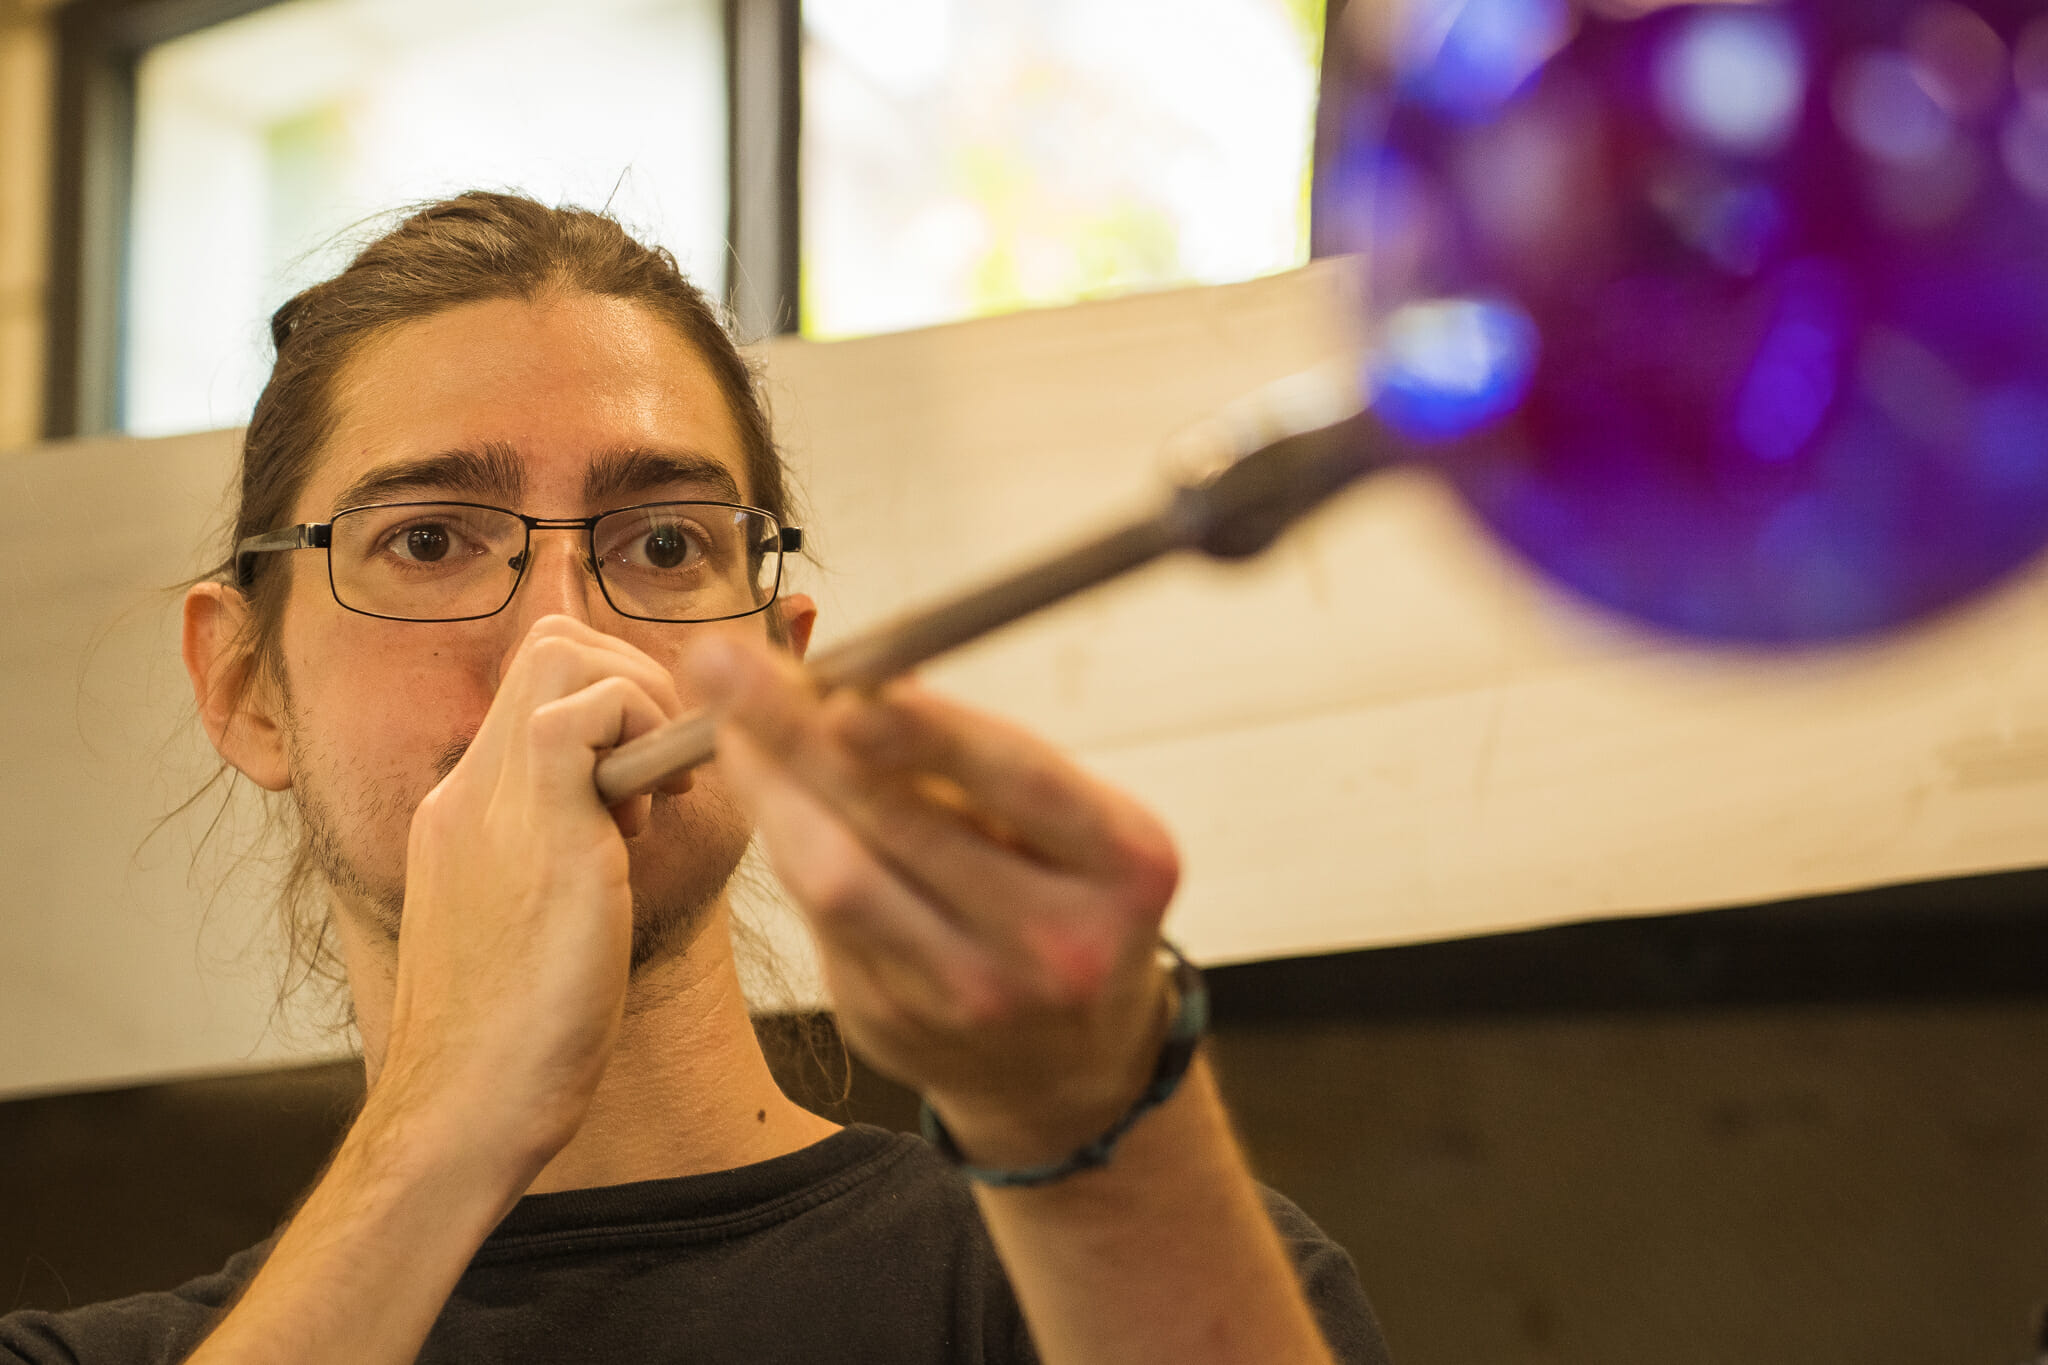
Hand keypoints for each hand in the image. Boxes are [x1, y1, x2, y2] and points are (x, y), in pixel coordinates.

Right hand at [375, 615, 691, 1167]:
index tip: (650, 771)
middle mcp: (469, 791)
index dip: (608, 695)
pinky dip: (642, 732)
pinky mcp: (540, 827)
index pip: (531, 686)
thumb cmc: (511, 1043)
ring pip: (562, 655)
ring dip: (641, 699)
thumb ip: (552, 864)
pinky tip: (652, 813)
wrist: (465, 1108)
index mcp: (463, 813)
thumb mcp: (525, 929)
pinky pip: (588, 709)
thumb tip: (614, 827)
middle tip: (665, 771)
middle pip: (548, 647)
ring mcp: (494, 801)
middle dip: (634, 679)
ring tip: (657, 793)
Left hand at [690, 637, 1182, 1168]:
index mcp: (1126, 866)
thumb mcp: (1073, 824)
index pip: (1020, 781)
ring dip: (771, 788)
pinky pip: (819, 918)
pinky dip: (785, 842)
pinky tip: (765, 791)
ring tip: (727, 721)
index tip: (843, 687)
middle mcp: (1058, 943)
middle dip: (800, 734)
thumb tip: (846, 675)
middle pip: (902, 825)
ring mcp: (974, 998)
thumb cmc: (1061, 892)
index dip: (925, 731)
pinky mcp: (897, 1029)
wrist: (1066, 1064)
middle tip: (724, 664)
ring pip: (840, 879)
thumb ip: (975, 758)